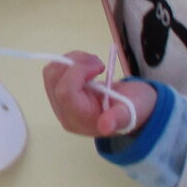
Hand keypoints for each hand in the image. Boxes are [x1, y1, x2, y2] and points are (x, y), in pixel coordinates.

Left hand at [42, 54, 156, 137]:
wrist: (132, 108)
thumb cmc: (135, 108)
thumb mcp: (134, 112)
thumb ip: (119, 118)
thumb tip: (105, 126)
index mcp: (81, 120)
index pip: (65, 92)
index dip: (78, 72)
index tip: (100, 67)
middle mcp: (65, 114)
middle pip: (53, 80)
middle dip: (74, 63)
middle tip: (98, 63)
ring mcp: (60, 103)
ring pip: (51, 72)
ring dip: (71, 60)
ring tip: (95, 64)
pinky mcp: (59, 93)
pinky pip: (54, 72)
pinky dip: (69, 62)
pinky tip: (87, 67)